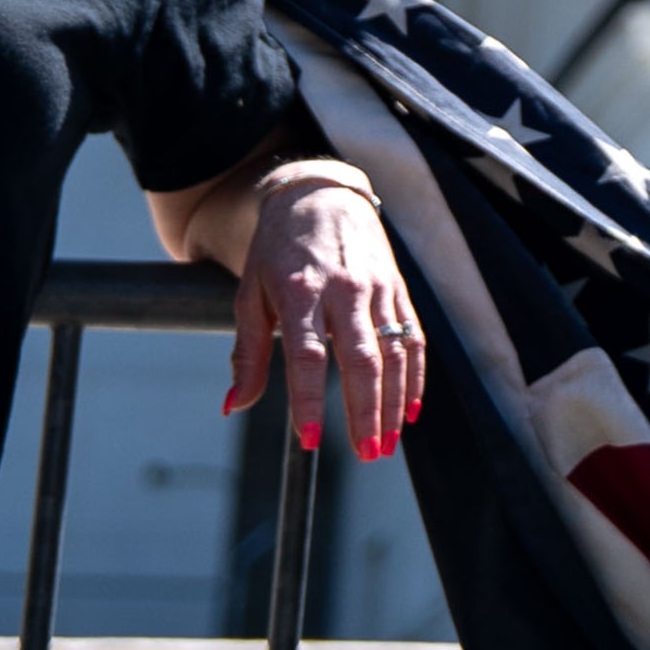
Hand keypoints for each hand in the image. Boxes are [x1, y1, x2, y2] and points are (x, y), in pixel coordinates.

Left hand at [225, 177, 421, 459]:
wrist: (320, 195)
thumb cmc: (277, 250)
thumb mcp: (250, 295)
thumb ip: (248, 354)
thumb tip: (234, 407)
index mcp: (301, 291)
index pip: (308, 356)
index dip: (310, 401)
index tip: (307, 441)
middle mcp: (345, 289)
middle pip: (362, 359)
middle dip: (366, 412)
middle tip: (366, 455)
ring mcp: (378, 288)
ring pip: (394, 352)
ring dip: (394, 403)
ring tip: (387, 444)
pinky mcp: (398, 288)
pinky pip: (412, 337)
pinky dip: (415, 376)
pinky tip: (411, 409)